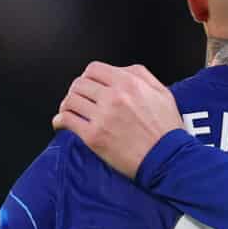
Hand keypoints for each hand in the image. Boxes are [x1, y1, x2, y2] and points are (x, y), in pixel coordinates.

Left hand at [53, 62, 184, 179]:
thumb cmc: (167, 130)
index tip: (89, 85)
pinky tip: (62, 123)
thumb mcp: (162, 93)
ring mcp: (102, 116)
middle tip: (80, 100)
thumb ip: (141, 75)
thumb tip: (121, 70)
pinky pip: (67, 121)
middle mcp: (113, 96)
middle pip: (79, 84)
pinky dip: (60, 121)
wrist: (168, 159)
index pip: (94, 69)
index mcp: (129, 83)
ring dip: (67, 105)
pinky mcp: (94, 136)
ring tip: (69, 111)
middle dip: (77, 91)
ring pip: (70, 101)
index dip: (89, 76)